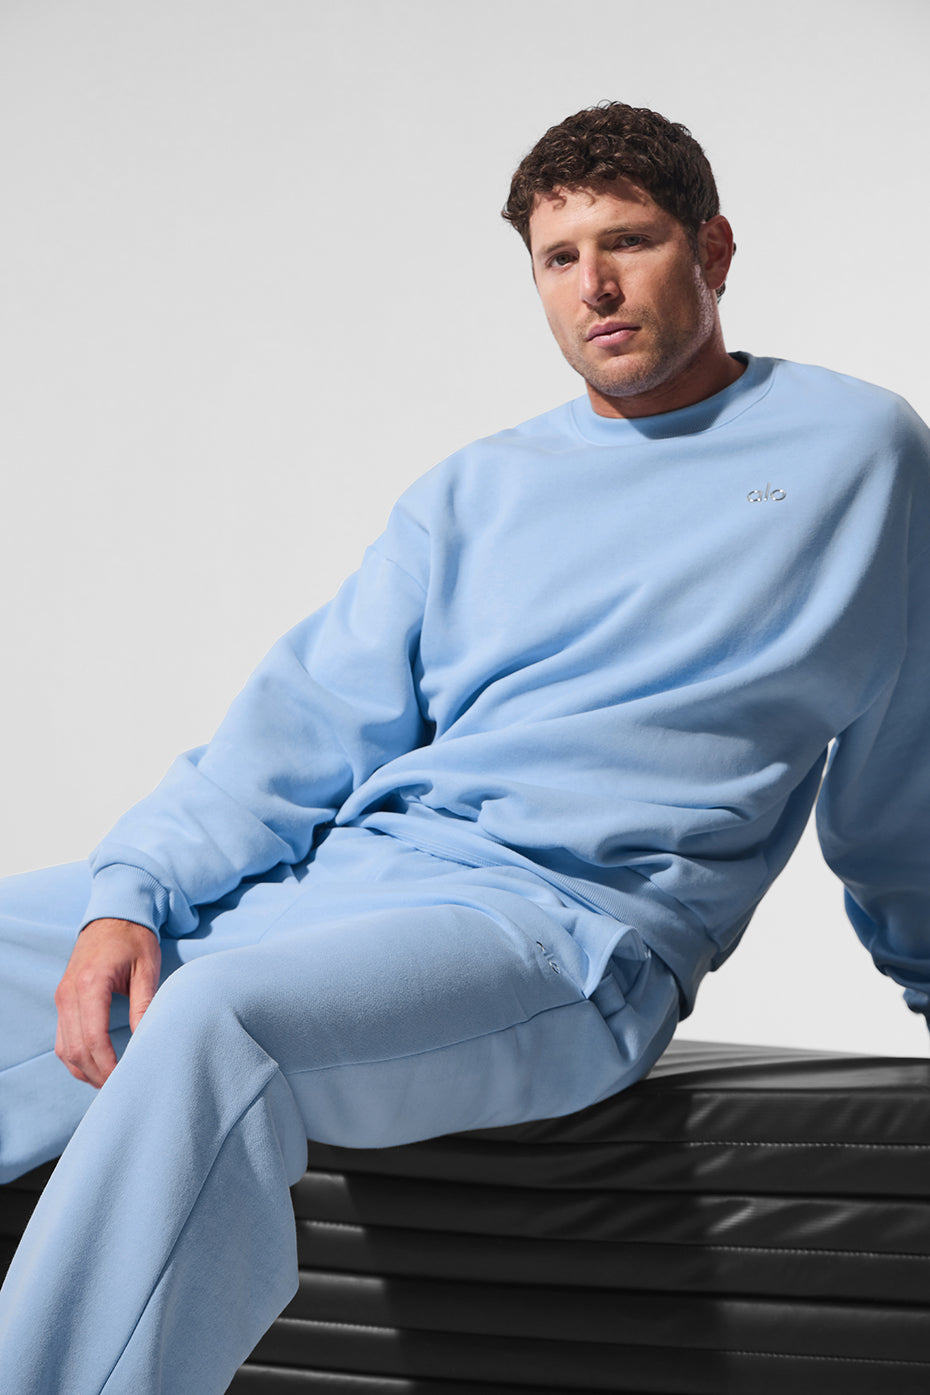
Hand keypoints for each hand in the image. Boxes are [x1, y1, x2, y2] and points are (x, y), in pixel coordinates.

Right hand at [54, 918, 161, 1087]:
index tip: (124, 1080)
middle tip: (120, 1089)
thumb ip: (145, 1006)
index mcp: (91, 984)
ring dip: (84, 1070)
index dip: (108, 1066)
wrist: (115, 912)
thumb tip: (148, 1041)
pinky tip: (96, 1065)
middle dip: (96, 1074)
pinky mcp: (63, 998)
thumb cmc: (134, 938)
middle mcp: (69, 993)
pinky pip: (63, 1038)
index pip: (93, 1039)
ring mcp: (62, 996)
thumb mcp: (146, 969)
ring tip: (109, 1083)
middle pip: (75, 1049)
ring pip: (64, 1048)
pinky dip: (76, 1057)